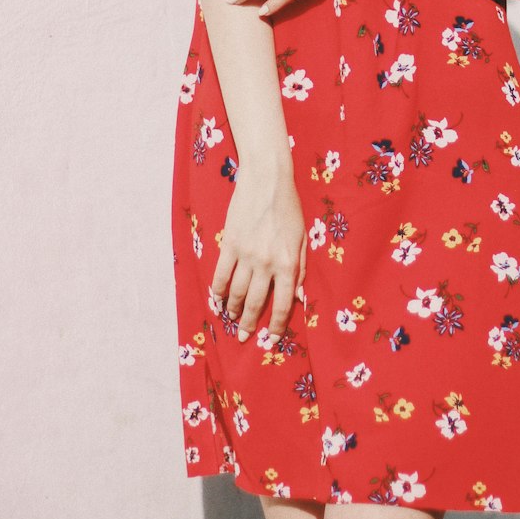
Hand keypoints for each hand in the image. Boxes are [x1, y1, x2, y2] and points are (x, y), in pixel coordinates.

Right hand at [209, 169, 306, 341]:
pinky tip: (217, 299)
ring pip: (236, 292)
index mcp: (288, 263)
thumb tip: (299, 297)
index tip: (272, 338)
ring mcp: (246, 254)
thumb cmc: (289, 207)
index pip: (282, 304)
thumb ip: (301, 269)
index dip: (277, 326)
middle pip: (255, 303)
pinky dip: (217, 291)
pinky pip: (220, 275)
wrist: (267, 180)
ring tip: (232, 318)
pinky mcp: (229, 244)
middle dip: (249, 324)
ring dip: (233, 309)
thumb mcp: (302, 238)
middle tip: (244, 336)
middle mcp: (266, 263)